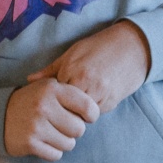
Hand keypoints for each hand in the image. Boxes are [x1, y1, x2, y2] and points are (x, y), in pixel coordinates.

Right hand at [5, 78, 101, 160]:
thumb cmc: (30, 102)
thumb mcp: (47, 88)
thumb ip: (71, 93)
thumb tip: (95, 111)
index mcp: (52, 88)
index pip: (88, 106)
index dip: (90, 115)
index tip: (84, 117)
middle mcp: (44, 105)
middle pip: (79, 129)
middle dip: (73, 131)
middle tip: (61, 126)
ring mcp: (36, 125)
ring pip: (69, 144)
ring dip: (62, 142)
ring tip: (49, 133)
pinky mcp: (30, 143)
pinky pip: (56, 155)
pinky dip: (51, 152)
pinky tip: (41, 142)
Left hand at [28, 20, 150, 114]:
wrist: (133, 48)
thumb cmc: (99, 47)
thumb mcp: (72, 53)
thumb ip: (51, 70)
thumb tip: (28, 80)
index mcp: (73, 72)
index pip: (53, 96)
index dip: (50, 98)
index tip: (49, 98)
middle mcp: (87, 85)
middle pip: (66, 109)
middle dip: (62, 109)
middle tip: (61, 105)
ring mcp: (101, 95)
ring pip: (81, 115)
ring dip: (77, 112)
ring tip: (77, 100)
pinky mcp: (111, 103)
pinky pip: (95, 113)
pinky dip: (90, 110)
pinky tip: (91, 99)